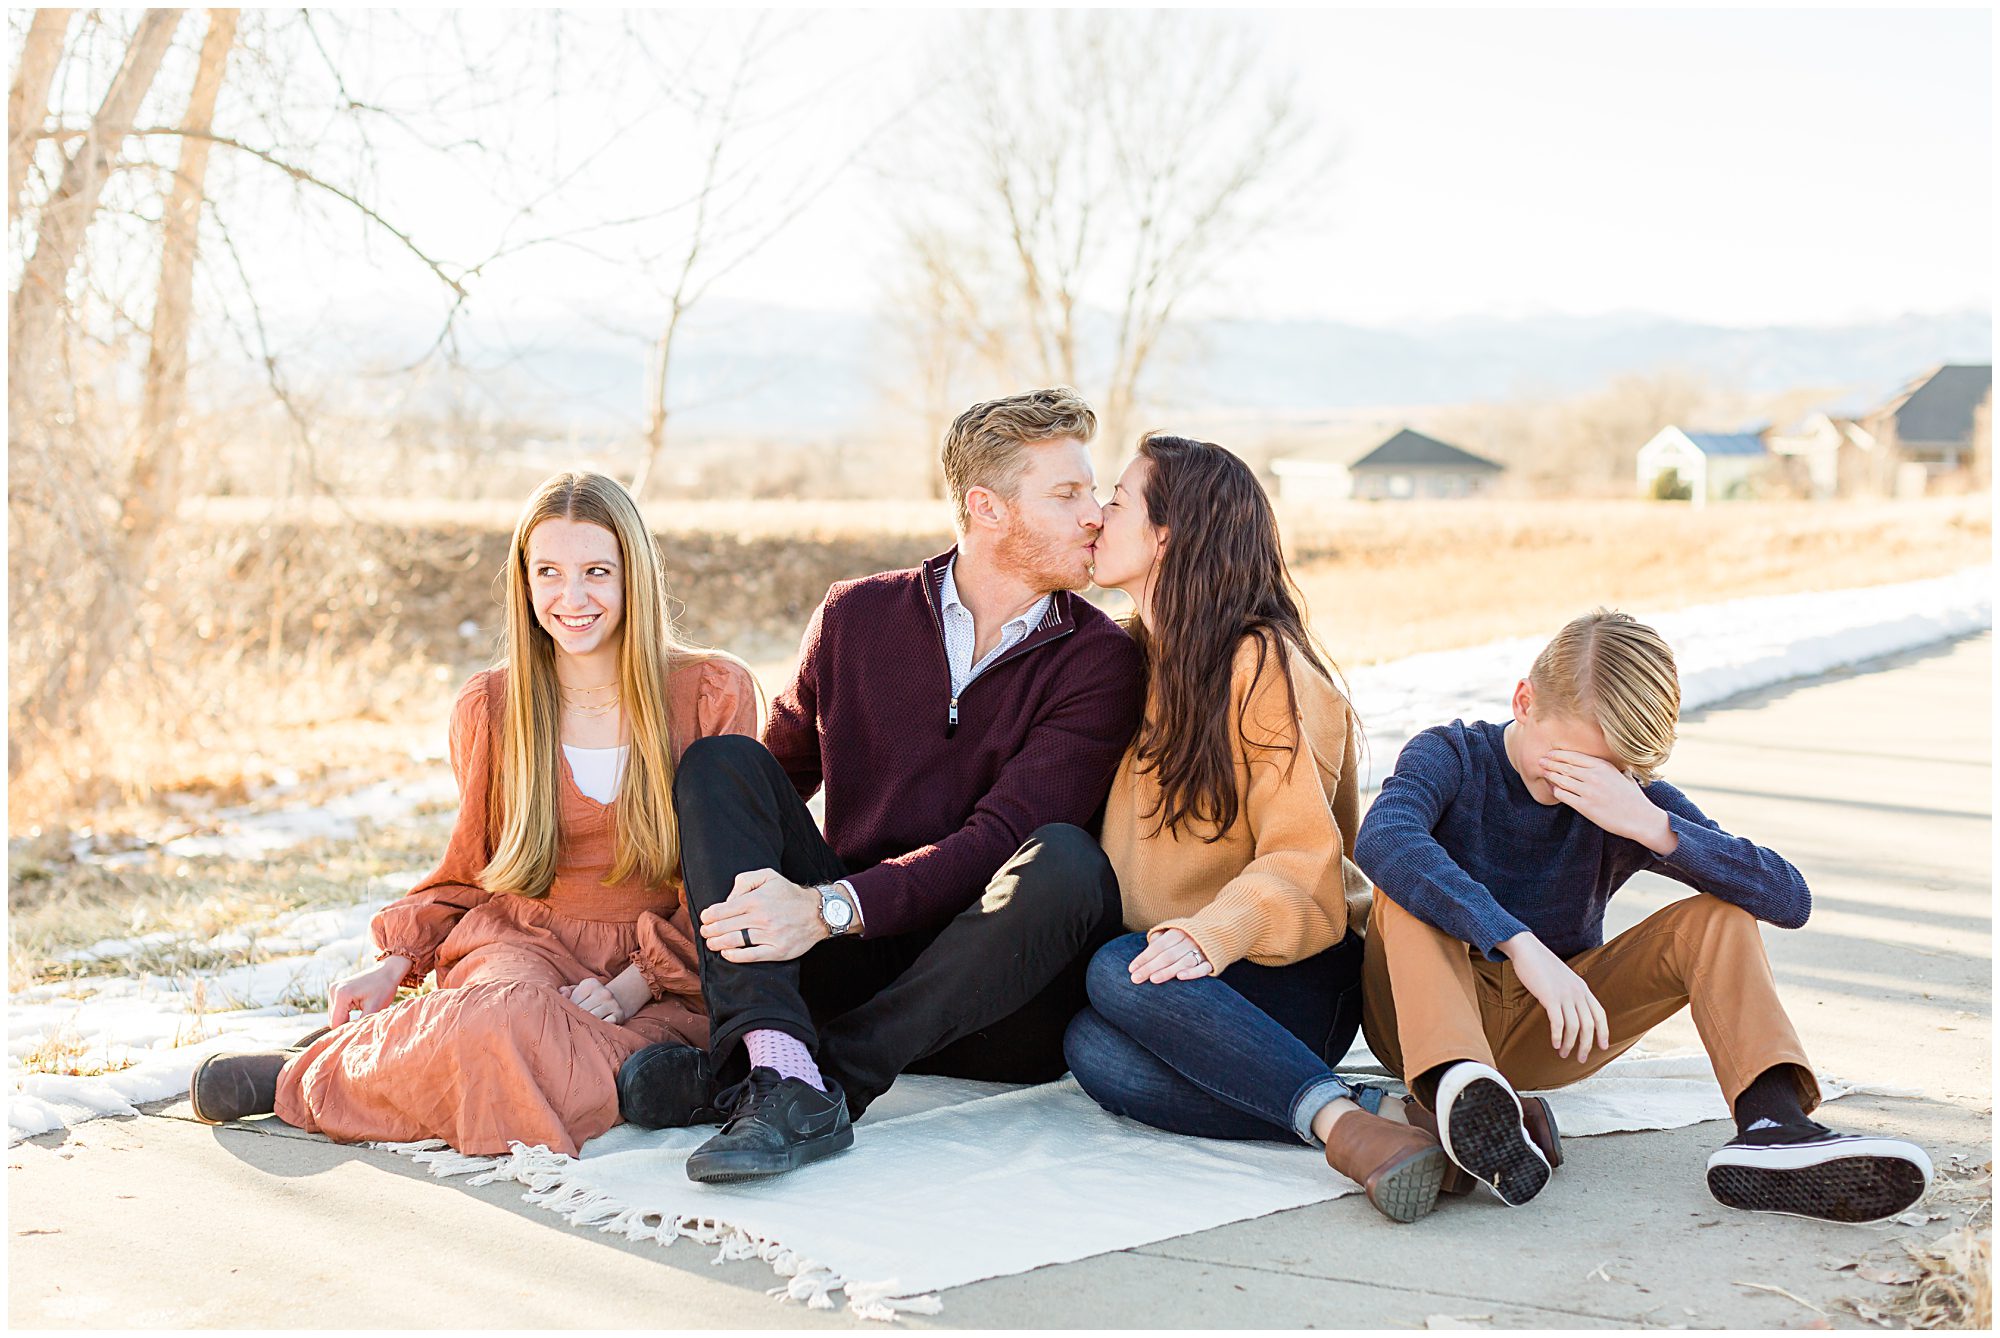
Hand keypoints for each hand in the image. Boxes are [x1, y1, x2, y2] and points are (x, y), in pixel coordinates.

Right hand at [328, 957, 407, 1026]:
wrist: (388, 970)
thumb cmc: (384, 988)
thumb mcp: (375, 1008)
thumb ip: (361, 1023)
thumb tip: (351, 1036)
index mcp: (342, 995)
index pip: (336, 1024)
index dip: (348, 1030)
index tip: (361, 1030)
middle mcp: (334, 990)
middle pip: (334, 1020)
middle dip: (347, 1024)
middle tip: (365, 1020)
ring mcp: (333, 989)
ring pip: (335, 1016)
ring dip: (347, 1018)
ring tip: (364, 1011)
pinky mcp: (336, 990)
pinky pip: (337, 1009)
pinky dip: (347, 1012)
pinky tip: (360, 1007)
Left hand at [561, 964, 651, 1022]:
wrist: (613, 1001)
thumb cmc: (588, 998)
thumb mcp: (577, 991)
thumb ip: (565, 992)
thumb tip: (562, 994)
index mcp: (590, 984)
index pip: (573, 1001)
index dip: (567, 1010)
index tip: (565, 1015)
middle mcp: (603, 992)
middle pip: (582, 1011)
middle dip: (575, 1019)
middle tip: (571, 1025)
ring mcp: (613, 1003)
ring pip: (593, 1019)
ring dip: (585, 1025)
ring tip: (580, 1029)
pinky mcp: (619, 1014)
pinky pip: (605, 1024)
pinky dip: (599, 1028)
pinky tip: (593, 1029)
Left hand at [698, 868, 824, 962]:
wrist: (817, 912)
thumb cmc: (790, 894)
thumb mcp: (768, 876)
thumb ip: (745, 881)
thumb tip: (728, 899)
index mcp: (756, 900)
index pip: (721, 910)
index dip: (708, 916)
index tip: (705, 918)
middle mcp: (761, 918)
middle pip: (724, 927)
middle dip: (709, 931)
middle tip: (705, 932)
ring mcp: (769, 936)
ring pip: (734, 942)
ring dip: (717, 944)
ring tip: (711, 943)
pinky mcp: (776, 951)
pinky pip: (750, 956)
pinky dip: (734, 956)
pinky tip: (726, 954)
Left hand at [1128, 929, 1212, 984]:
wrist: (1219, 934)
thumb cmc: (1188, 937)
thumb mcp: (1173, 934)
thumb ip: (1158, 941)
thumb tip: (1143, 956)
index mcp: (1177, 932)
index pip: (1157, 946)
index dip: (1144, 957)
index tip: (1131, 969)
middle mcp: (1189, 940)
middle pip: (1167, 955)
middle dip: (1150, 967)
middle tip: (1136, 978)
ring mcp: (1201, 951)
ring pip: (1183, 962)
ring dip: (1168, 971)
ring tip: (1153, 979)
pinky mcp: (1212, 961)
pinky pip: (1202, 968)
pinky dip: (1192, 972)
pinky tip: (1180, 977)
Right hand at [1502, 932, 1610, 1063]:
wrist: (1527, 949)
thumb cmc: (1541, 965)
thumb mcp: (1563, 978)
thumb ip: (1570, 992)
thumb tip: (1571, 1010)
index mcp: (1583, 988)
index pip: (1600, 1014)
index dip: (1603, 1032)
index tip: (1603, 1047)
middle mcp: (1577, 992)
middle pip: (1589, 1025)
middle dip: (1586, 1045)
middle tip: (1580, 1059)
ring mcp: (1564, 994)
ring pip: (1574, 1027)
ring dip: (1570, 1044)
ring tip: (1564, 1054)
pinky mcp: (1550, 996)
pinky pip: (1558, 1022)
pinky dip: (1558, 1036)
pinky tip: (1555, 1044)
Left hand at [1540, 749, 1673, 851]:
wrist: (1641, 819)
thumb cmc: (1633, 798)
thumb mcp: (1623, 775)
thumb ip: (1610, 768)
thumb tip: (1605, 761)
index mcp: (1603, 766)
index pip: (1573, 756)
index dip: (1558, 754)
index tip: (1550, 754)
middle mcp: (1594, 776)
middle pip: (1564, 766)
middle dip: (1550, 763)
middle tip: (1540, 761)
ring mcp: (1589, 791)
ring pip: (1561, 780)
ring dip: (1550, 775)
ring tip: (1543, 773)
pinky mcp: (1585, 807)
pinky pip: (1563, 795)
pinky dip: (1555, 791)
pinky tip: (1553, 789)